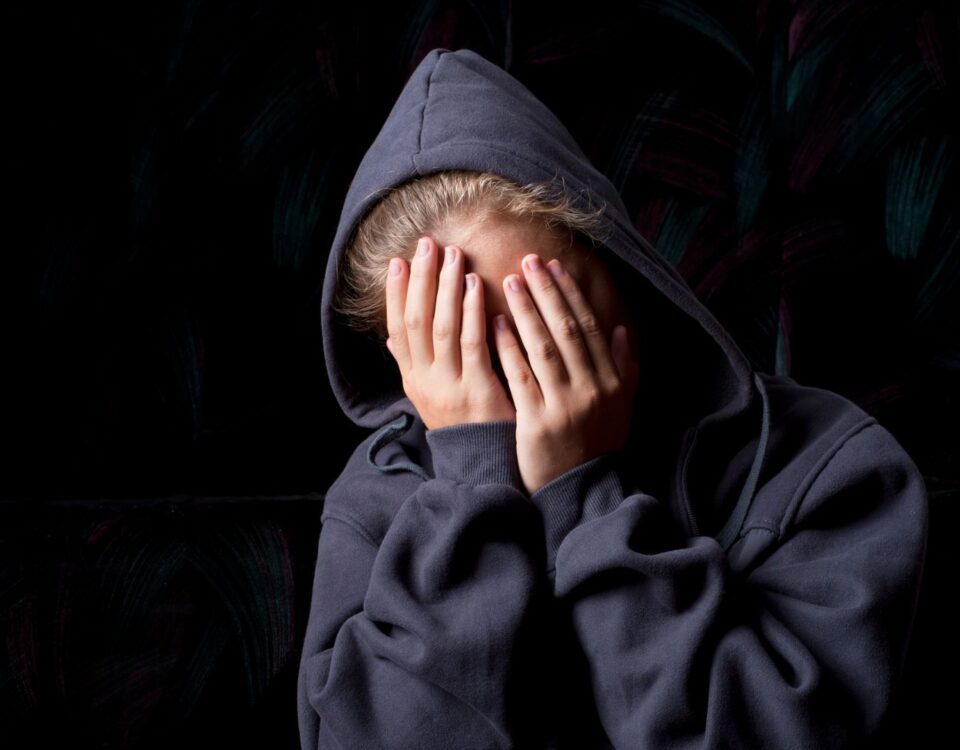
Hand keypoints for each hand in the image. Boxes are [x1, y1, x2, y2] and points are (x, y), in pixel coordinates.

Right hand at [384, 236, 516, 430]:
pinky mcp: (477, 391)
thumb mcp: (430, 397)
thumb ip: (413, 365)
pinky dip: (472, 312)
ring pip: (441, 328)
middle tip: (428, 245)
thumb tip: (390, 339)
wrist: (483, 467)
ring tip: (453, 256)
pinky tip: (477, 286)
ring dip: (447, 288)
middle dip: (421, 280)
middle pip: (416, 321)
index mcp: (412, 379)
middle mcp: (424, 381)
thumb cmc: (463, 425)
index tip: (398, 261)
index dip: (395, 294)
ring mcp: (449, 386)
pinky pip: (472, 344)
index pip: (397, 329)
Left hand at [493, 254, 640, 494]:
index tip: (553, 266)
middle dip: (546, 292)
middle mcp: (592, 389)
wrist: (581, 492)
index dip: (570, 294)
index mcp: (612, 381)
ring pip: (543, 347)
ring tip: (507, 282)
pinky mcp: (538, 423)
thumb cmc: (597, 446)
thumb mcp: (620, 407)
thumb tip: (620, 329)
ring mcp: (565, 405)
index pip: (588, 327)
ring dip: (525, 311)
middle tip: (526, 261)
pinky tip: (494, 324)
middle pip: (566, 330)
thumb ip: (623, 368)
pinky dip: (509, 348)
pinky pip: (521, 377)